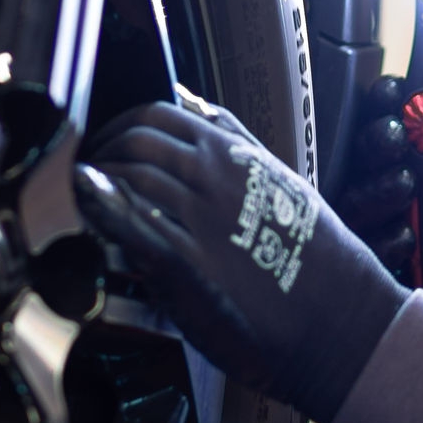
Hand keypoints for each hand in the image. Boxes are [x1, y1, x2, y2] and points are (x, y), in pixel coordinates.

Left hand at [78, 98, 408, 422]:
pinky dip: (102, 211)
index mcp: (237, 155)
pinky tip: (87, 212)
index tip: (110, 144)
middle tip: (87, 170)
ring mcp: (200, 220)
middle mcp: (216, 178)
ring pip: (127, 177)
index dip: (122, 125)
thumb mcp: (284, 181)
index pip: (159, 115)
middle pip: (135, 142)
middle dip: (101, 150)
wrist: (337, 319)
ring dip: (95, 182)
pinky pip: (131, 227)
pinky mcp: (187, 266)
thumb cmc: (316, 255)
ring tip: (84, 199)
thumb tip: (194, 103)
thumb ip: (238, 140)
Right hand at [334, 75, 416, 279]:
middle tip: (394, 137)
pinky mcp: (383, 270)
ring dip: (376, 190)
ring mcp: (385, 228)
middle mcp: (395, 189)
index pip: (392, 119)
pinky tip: (407, 237)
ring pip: (356, 203)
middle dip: (374, 142)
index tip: (395, 91)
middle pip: (363, 157)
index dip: (387, 101)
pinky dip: (385, 242)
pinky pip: (368, 253)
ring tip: (405, 185)